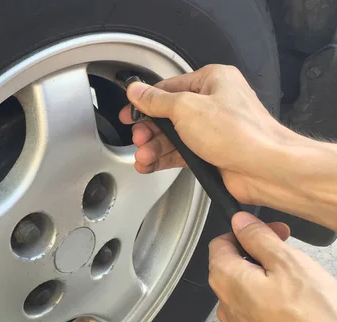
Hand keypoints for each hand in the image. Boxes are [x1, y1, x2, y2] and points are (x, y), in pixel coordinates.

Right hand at [118, 64, 296, 206]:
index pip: (168, 87)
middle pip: (168, 114)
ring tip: (143, 157)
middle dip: (149, 129)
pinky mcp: (211, 152)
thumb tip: (138, 91)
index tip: (130, 112)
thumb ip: (157, 101)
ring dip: (154, 148)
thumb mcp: (187, 109)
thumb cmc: (240, 134)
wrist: (264, 168)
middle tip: (138, 138)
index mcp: (213, 80)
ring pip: (172, 136)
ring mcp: (213, 128)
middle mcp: (214, 102)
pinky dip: (163, 159)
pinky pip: (180, 153)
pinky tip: (150, 164)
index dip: (145, 101)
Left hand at [210, 212, 336, 321]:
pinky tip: (297, 312)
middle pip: (232, 270)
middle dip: (257, 256)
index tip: (271, 231)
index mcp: (227, 280)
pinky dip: (272, 309)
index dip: (245, 232)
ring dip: (266, 283)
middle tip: (288, 254)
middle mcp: (226, 307)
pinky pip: (258, 319)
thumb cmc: (310, 321)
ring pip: (246, 296)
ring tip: (298, 285)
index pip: (219, 245)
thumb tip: (240, 222)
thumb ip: (259, 239)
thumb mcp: (288, 264)